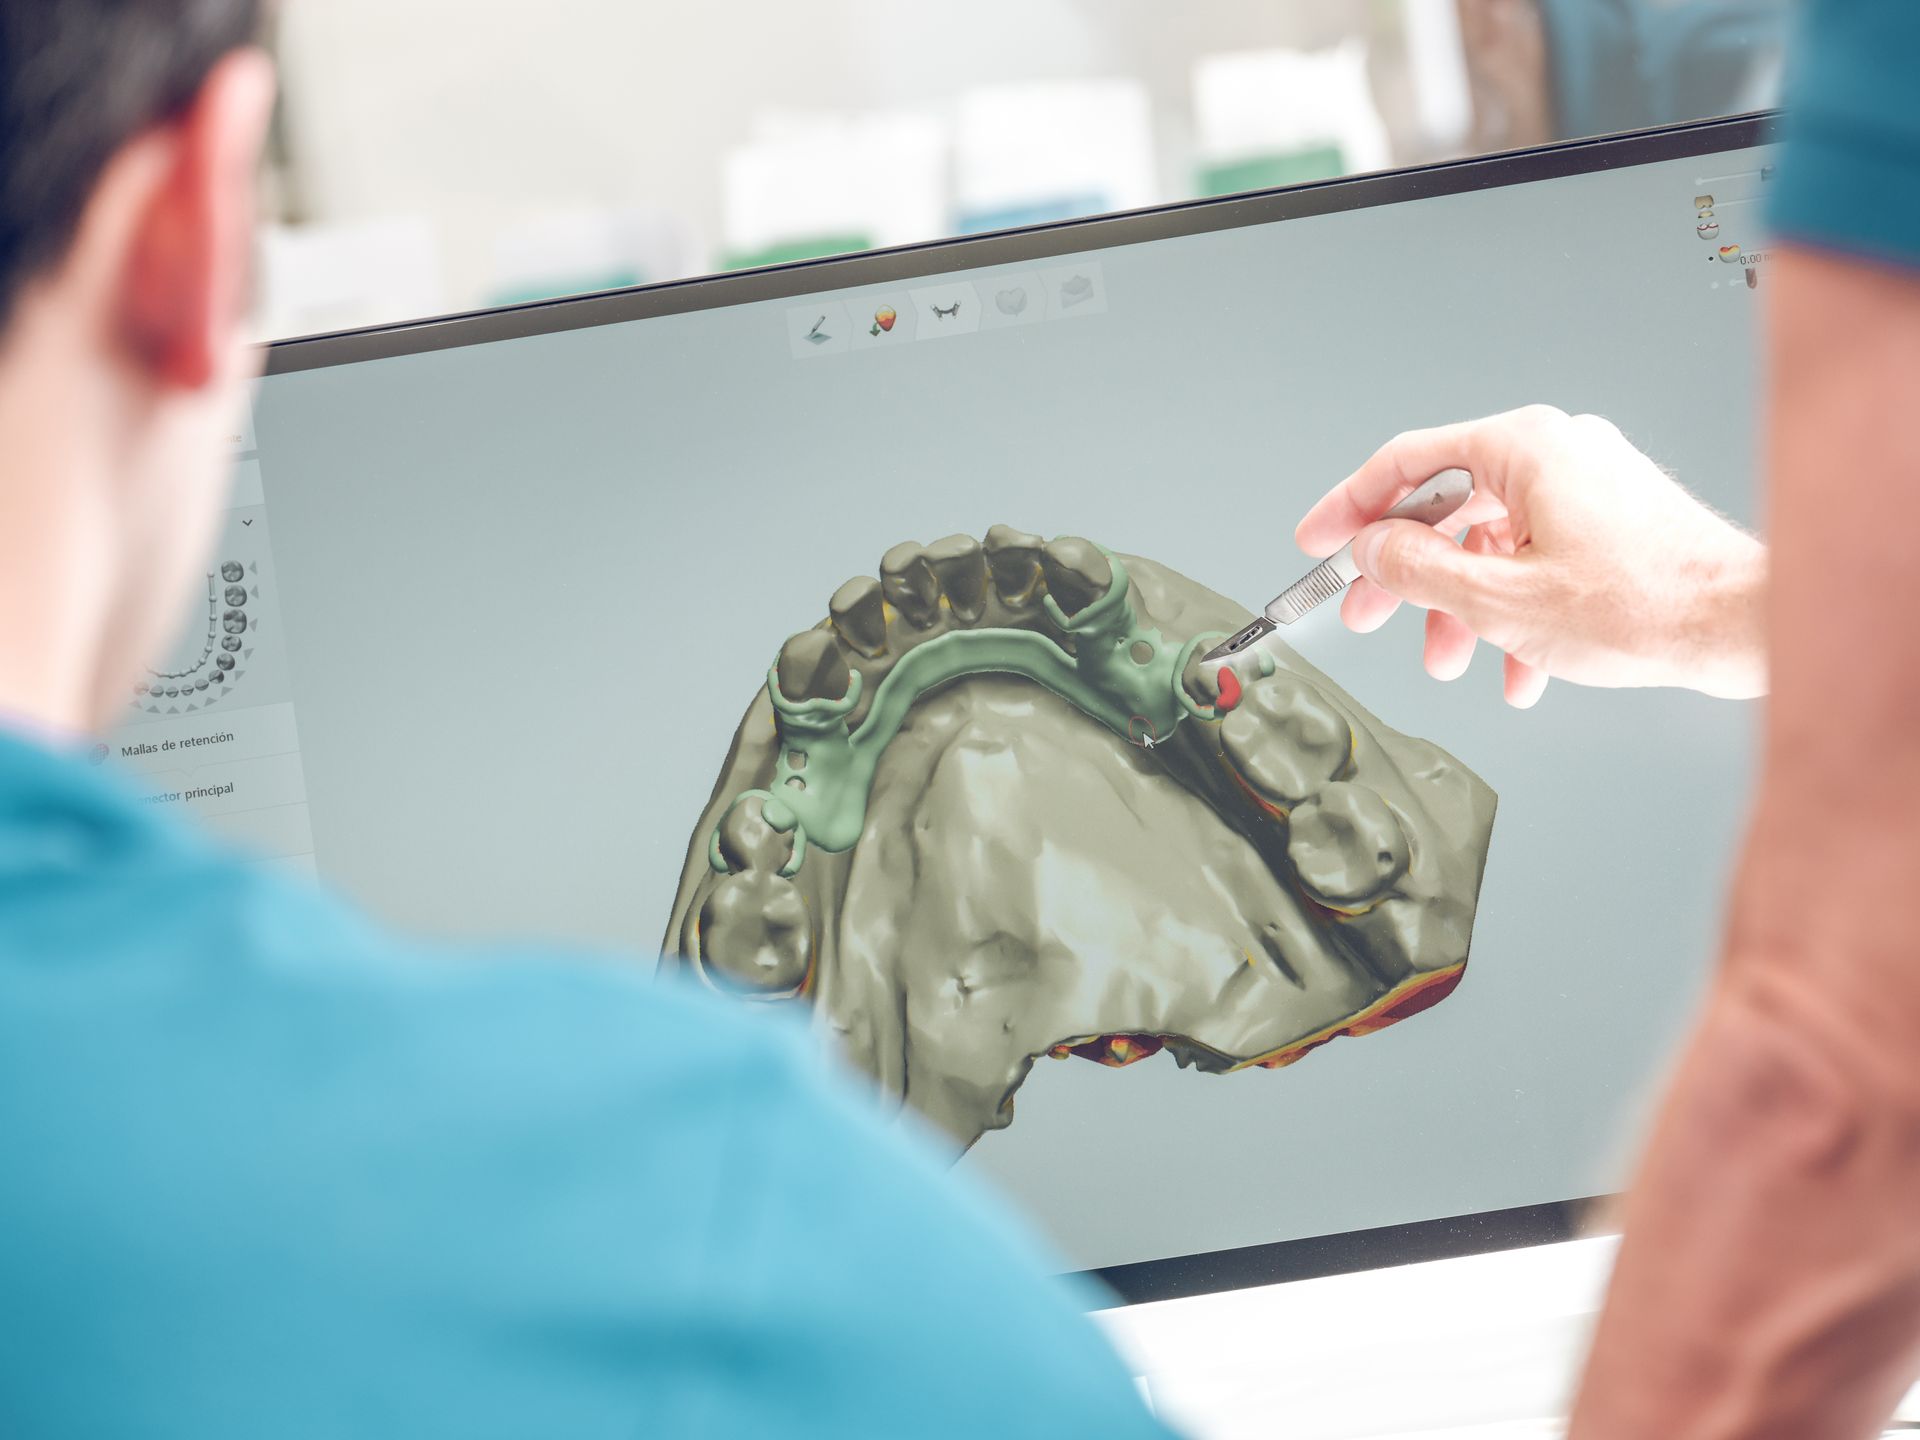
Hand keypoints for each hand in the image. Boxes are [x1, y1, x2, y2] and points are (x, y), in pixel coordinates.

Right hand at [1295, 406, 1767, 706]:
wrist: (1744, 625)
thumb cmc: (1645, 605)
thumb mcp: (1498, 600)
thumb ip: (1417, 570)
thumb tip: (1371, 551)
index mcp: (1524, 447)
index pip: (1407, 463)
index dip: (1349, 508)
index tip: (1318, 542)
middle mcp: (1556, 452)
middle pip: (1448, 508)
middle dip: (1407, 577)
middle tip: (1367, 615)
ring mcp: (1589, 485)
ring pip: (1494, 543)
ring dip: (1463, 608)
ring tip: (1450, 660)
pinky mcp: (1613, 520)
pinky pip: (1538, 557)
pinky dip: (1515, 610)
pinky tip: (1517, 669)